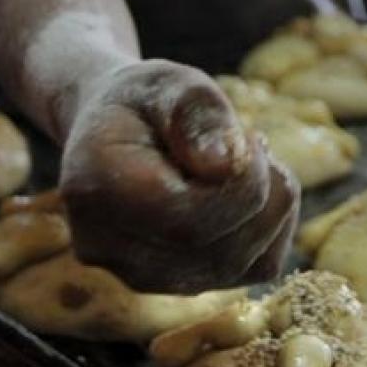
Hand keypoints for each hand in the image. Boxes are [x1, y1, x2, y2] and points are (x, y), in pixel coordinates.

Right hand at [59, 59, 299, 293]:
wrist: (117, 129)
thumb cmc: (146, 101)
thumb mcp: (171, 81)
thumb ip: (197, 113)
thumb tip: (227, 165)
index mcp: (95, 187)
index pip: (189, 218)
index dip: (243, 183)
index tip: (250, 137)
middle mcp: (107, 248)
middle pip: (220, 248)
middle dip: (261, 190)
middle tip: (252, 141)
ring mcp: (141, 276)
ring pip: (245, 262)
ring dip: (270, 206)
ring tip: (245, 160)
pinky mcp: (179, 285)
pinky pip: (256, 267)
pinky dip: (271, 225)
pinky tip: (245, 189)